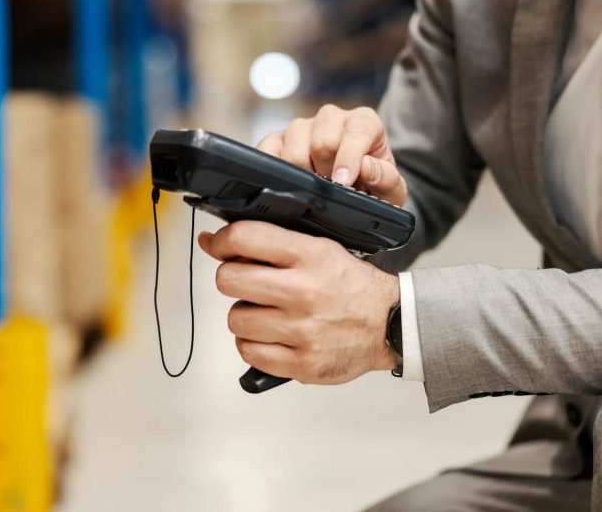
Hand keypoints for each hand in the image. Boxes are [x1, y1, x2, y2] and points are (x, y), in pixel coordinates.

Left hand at [199, 221, 399, 384]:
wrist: (391, 325)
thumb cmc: (352, 285)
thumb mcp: (320, 249)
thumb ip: (269, 242)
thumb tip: (210, 242)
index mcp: (310, 256)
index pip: (244, 238)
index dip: (222, 241)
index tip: (221, 247)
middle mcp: (304, 292)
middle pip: (229, 280)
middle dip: (232, 278)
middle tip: (248, 282)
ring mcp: (302, 331)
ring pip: (235, 320)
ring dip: (245, 315)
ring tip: (268, 312)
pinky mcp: (302, 364)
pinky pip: (249, 352)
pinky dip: (254, 344)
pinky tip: (273, 335)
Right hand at [257, 105, 407, 207]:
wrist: (350, 189)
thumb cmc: (371, 186)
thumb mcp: (390, 190)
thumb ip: (387, 179)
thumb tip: (367, 168)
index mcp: (363, 122)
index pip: (356, 131)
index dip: (349, 158)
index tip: (343, 182)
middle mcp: (331, 118)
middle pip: (323, 142)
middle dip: (327, 173)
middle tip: (332, 192)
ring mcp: (301, 127)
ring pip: (294, 148)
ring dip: (303, 175)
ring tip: (314, 189)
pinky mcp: (276, 139)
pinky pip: (267, 151)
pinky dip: (275, 171)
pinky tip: (289, 185)